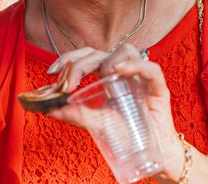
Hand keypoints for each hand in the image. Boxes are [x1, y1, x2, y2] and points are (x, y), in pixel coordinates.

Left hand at [47, 44, 186, 181]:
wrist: (154, 155)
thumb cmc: (128, 136)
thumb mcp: (97, 123)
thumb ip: (77, 115)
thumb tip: (49, 110)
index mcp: (107, 75)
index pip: (86, 56)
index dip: (69, 58)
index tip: (52, 72)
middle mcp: (123, 71)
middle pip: (100, 52)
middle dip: (80, 64)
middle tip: (68, 84)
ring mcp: (141, 77)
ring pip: (126, 51)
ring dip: (108, 60)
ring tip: (101, 78)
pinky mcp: (158, 87)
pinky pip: (150, 68)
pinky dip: (135, 66)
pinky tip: (119, 71)